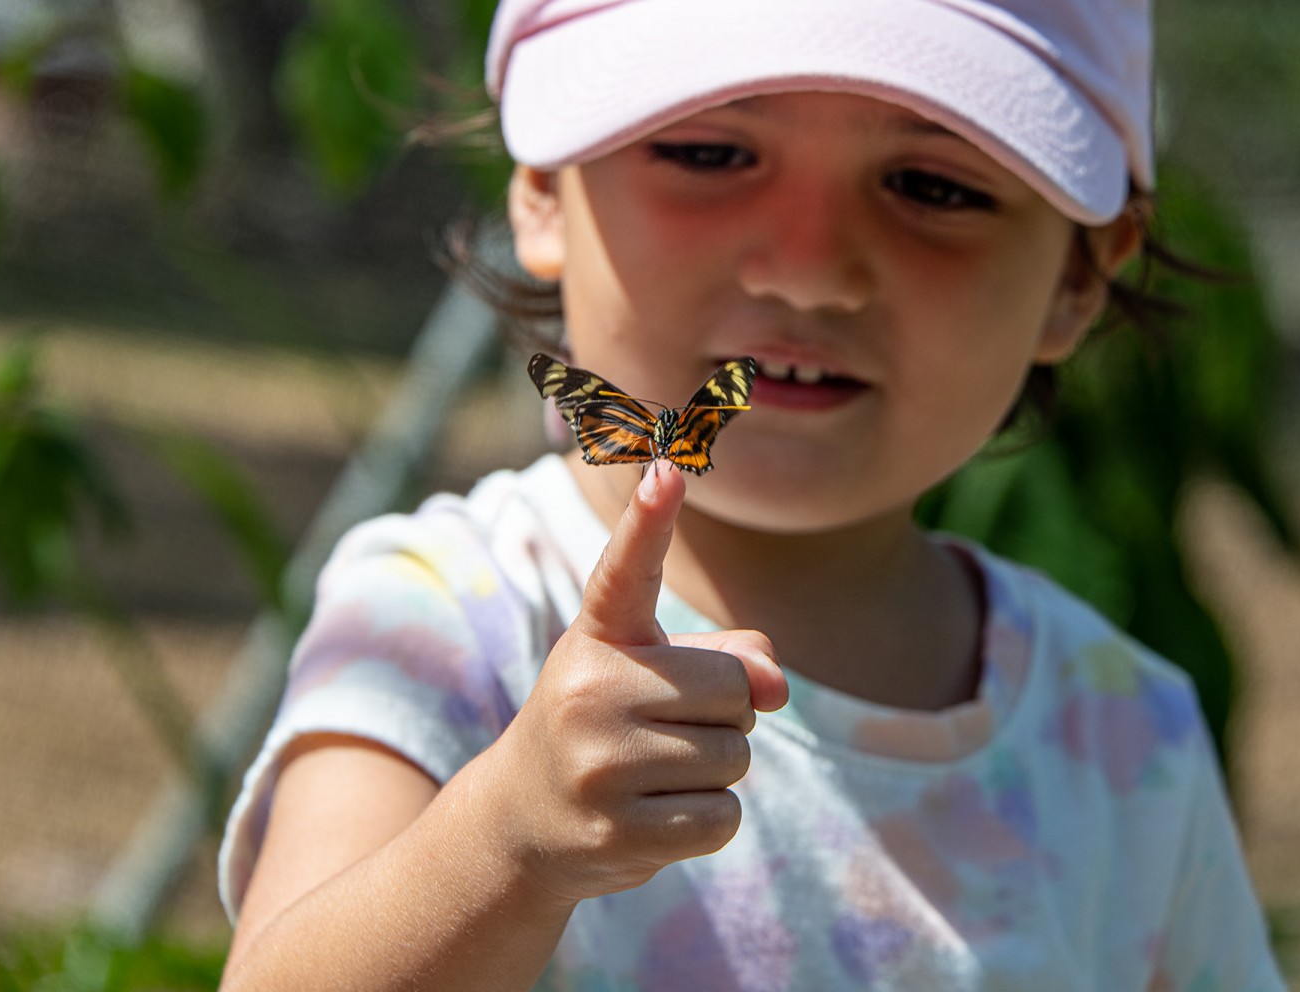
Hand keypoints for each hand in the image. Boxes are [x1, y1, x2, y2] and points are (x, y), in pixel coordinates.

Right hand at [483, 460, 787, 901]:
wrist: (523, 825)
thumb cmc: (608, 729)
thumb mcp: (653, 676)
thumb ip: (731, 659)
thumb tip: (775, 686)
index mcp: (598, 637)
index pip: (627, 570)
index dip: (649, 519)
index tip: (667, 468)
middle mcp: (588, 690)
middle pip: (733, 689)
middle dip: (725, 715)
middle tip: (665, 732)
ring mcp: (598, 764)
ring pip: (734, 757)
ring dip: (717, 771)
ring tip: (655, 776)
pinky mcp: (618, 831)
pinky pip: (724, 816)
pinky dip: (709, 820)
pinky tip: (656, 817)